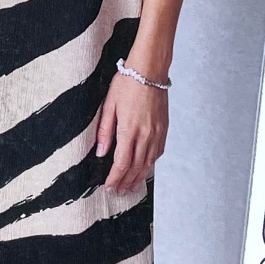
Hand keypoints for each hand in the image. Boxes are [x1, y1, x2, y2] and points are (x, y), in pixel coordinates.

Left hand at [94, 68, 168, 193]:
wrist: (150, 71)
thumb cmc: (127, 83)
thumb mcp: (109, 105)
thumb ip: (104, 131)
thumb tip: (100, 153)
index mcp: (130, 129)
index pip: (122, 162)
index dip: (115, 178)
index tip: (109, 187)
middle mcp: (146, 135)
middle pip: (136, 167)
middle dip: (126, 182)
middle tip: (119, 192)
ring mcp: (157, 133)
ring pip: (149, 163)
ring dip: (139, 177)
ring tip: (131, 187)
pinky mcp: (164, 129)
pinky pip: (158, 153)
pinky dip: (151, 165)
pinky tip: (145, 169)